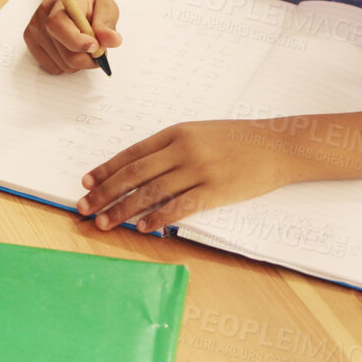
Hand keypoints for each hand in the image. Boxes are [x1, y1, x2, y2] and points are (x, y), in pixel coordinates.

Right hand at [22, 0, 121, 73]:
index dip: (78, 42)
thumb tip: (113, 41)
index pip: (58, 26)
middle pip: (66, 54)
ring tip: (85, 44)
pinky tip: (71, 48)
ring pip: (63, 65)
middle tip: (100, 49)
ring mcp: (34, 31)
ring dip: (80, 61)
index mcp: (59, 2)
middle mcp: (41, 17)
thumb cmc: (90, 0)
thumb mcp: (106, 6)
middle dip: (88, 58)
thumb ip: (107, 24)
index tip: (96, 46)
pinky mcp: (31, 43)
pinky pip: (54, 68)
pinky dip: (67, 64)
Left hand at [76, 120, 293, 232]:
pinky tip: (142, 228)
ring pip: (150, 193)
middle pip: (134, 174)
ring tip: (105, 222)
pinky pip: (178, 207)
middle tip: (86, 208)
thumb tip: (140, 170)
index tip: (87, 183)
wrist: (276, 144)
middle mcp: (182, 150)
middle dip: (105, 192)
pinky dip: (157, 218)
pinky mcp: (214, 191)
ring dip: (124, 209)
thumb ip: (171, 148)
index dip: (106, 170)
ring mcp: (198, 170)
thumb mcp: (199, 132)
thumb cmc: (237, 139)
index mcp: (175, 132)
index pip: (131, 154)